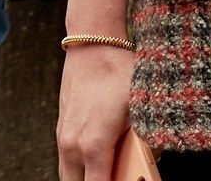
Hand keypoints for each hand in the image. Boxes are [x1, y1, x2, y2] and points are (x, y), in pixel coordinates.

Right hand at [57, 44, 135, 180]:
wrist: (92, 44)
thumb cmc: (119, 73)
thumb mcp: (139, 107)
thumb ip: (143, 142)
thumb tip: (149, 159)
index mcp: (94, 145)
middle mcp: (73, 145)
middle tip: (117, 176)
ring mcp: (64, 136)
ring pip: (68, 175)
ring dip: (84, 178)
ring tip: (106, 171)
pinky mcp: (61, 127)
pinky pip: (66, 159)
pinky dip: (78, 166)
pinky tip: (96, 160)